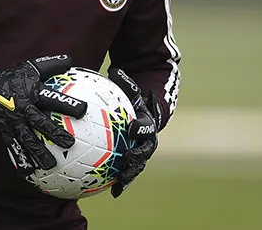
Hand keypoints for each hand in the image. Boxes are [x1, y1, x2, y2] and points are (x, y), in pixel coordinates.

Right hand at [0, 51, 86, 175]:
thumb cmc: (12, 77)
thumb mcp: (30, 67)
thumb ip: (50, 65)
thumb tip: (71, 60)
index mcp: (32, 93)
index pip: (53, 98)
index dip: (68, 103)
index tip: (84, 110)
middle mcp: (24, 109)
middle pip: (41, 123)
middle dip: (55, 133)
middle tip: (70, 143)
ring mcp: (13, 122)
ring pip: (27, 139)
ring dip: (39, 153)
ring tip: (50, 165)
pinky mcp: (5, 131)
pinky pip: (13, 148)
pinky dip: (20, 160)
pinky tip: (28, 173)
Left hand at [108, 68, 159, 197]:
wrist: (144, 114)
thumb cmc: (132, 100)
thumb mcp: (129, 90)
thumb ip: (124, 82)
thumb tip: (114, 70)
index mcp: (147, 122)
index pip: (146, 125)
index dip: (141, 127)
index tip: (131, 129)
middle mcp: (148, 139)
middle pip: (145, 150)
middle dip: (138, 157)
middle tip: (127, 159)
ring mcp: (142, 152)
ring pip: (138, 165)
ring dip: (130, 174)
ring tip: (120, 182)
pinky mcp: (134, 161)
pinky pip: (128, 172)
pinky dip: (122, 183)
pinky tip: (113, 193)